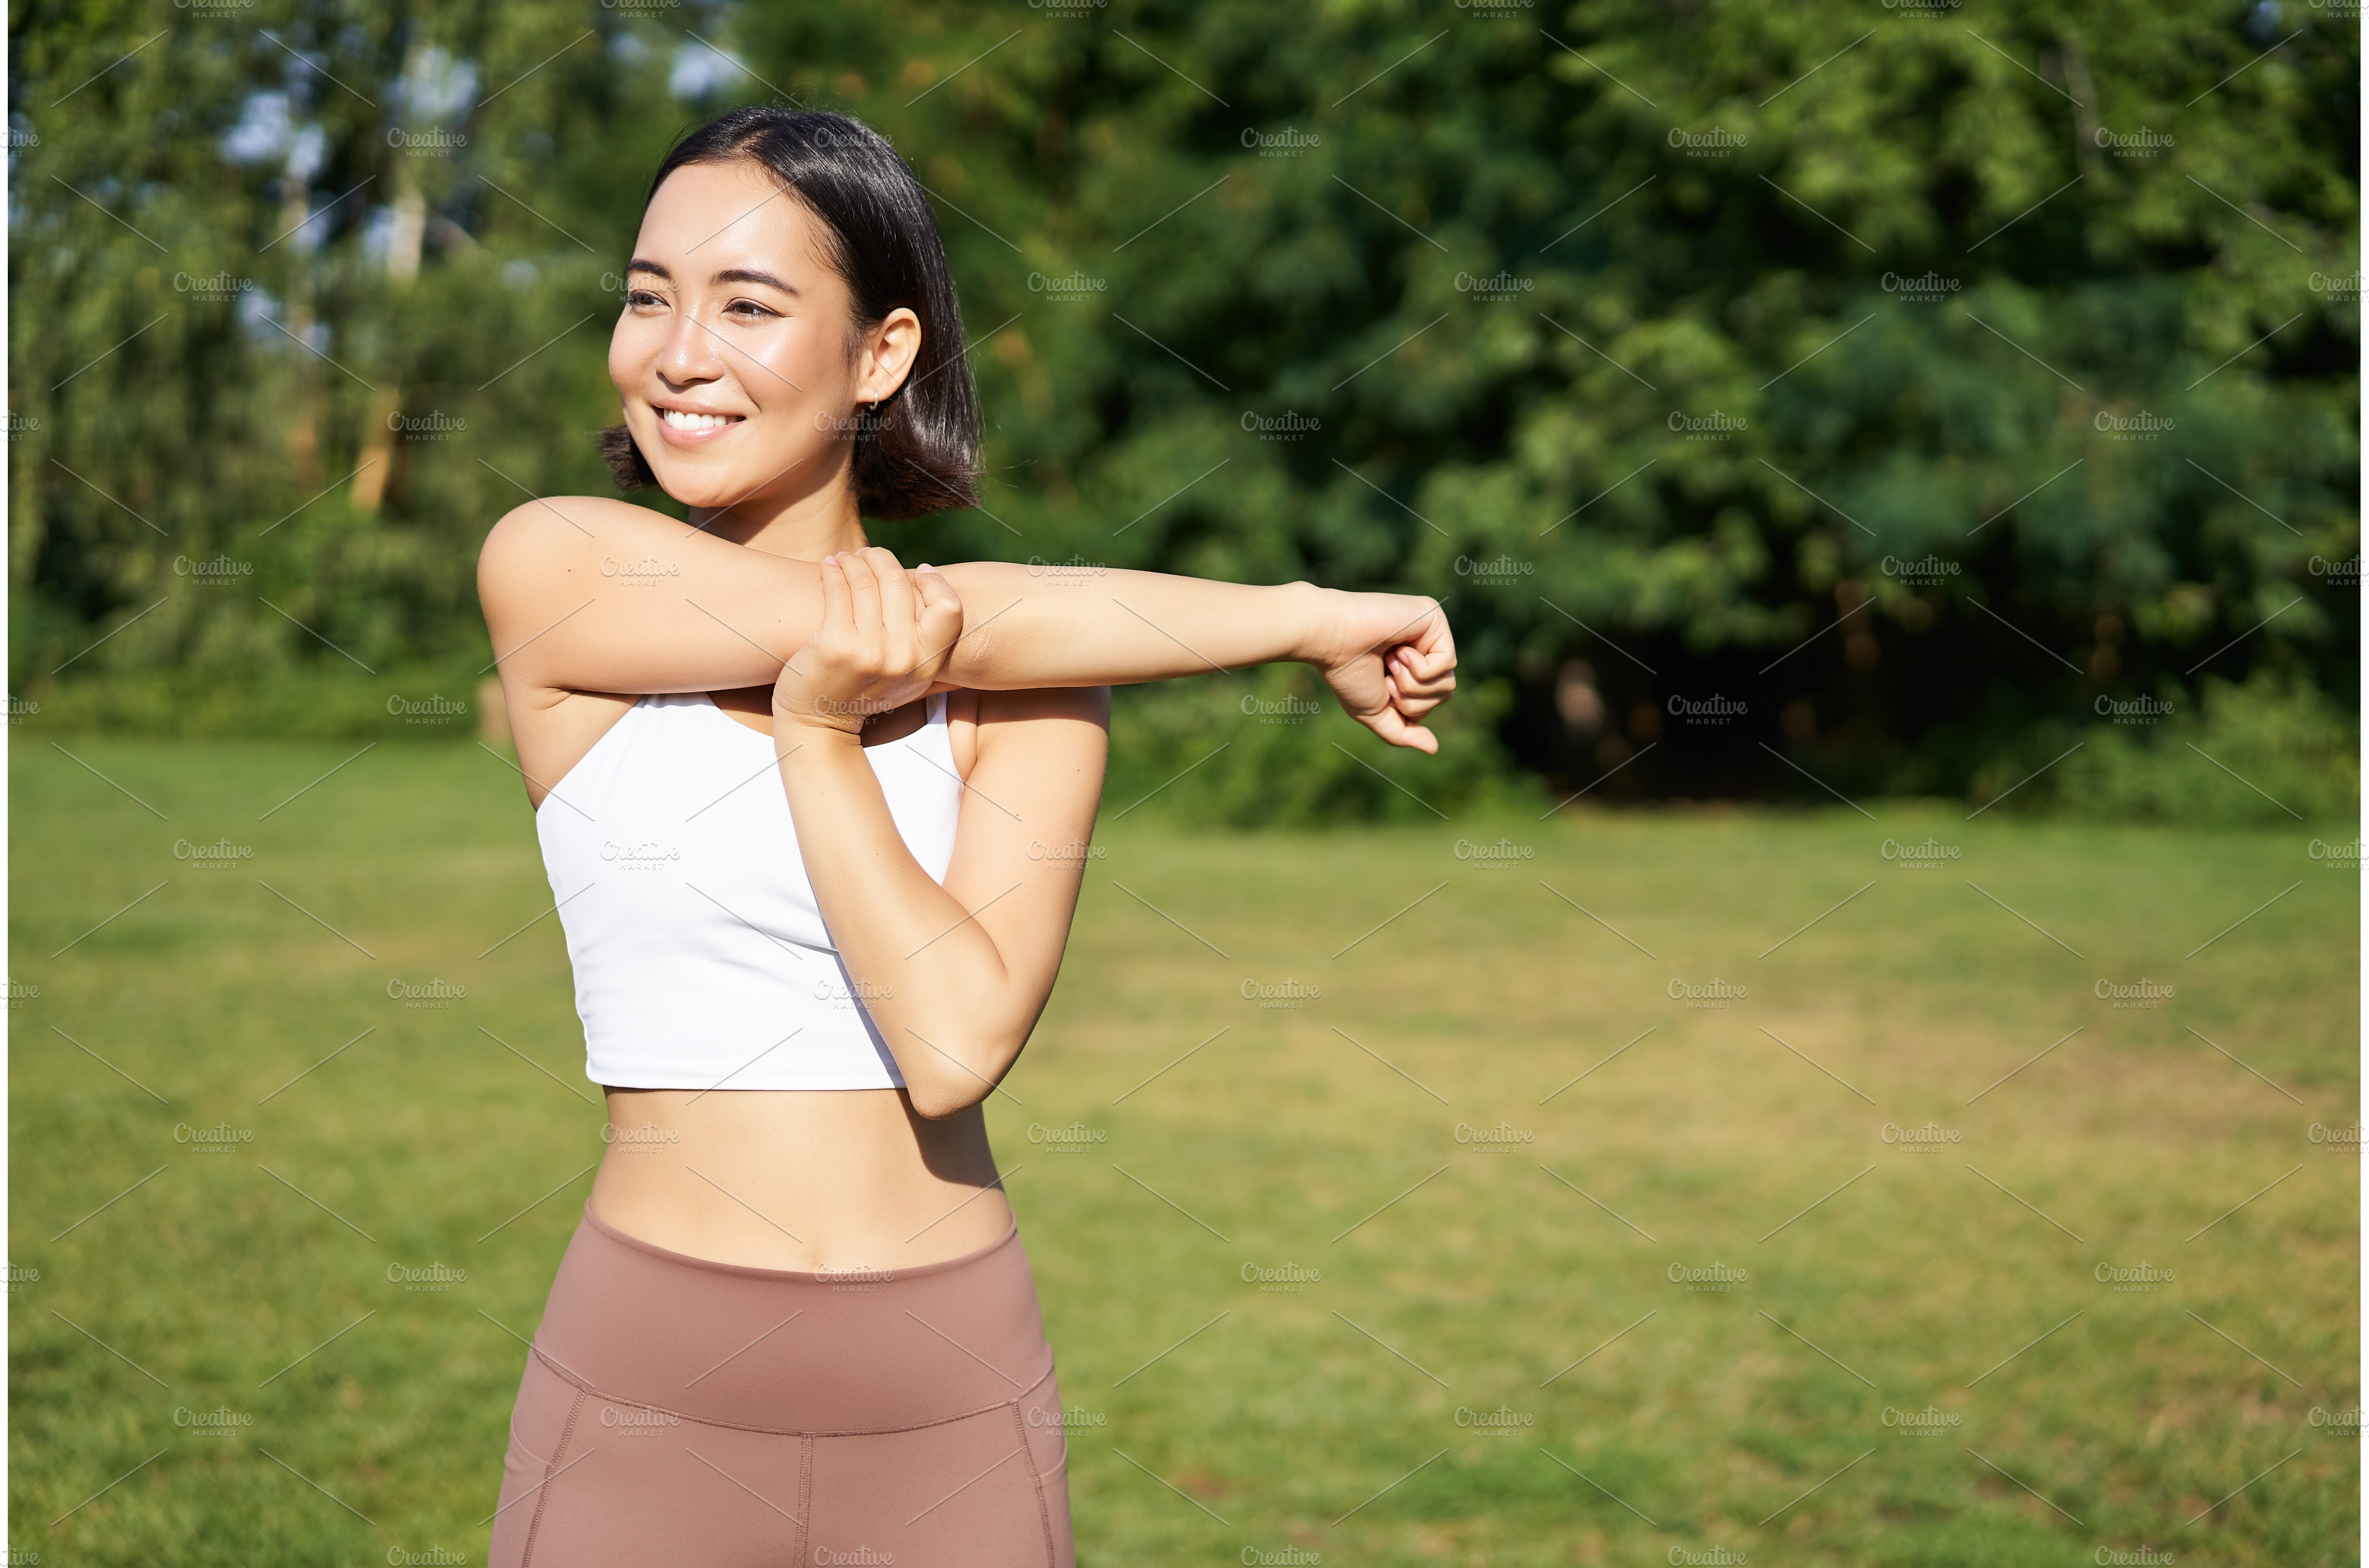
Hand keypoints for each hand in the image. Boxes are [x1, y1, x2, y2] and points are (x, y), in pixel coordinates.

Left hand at [772, 547, 964, 743]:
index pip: (949, 607)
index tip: (918, 571)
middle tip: (866, 556)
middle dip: (880, 559)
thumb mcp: (908, 677)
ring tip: (844, 559)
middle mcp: (903, 657)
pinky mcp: (835, 645)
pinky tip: (829, 567)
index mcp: (927, 663)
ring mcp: (869, 651)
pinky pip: (837, 589)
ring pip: (865, 580)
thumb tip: (940, 592)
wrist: (820, 725)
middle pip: (899, 583)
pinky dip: (832, 570)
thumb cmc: (863, 693)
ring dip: (852, 561)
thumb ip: (925, 644)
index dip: (935, 581)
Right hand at [1308, 590, 1457, 754]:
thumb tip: (1434, 749)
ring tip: (1390, 662)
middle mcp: (1426, 646)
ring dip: (1413, 684)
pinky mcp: (1434, 616)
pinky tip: (1398, 650)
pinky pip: (1448, 662)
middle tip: (1386, 677)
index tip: (1382, 686)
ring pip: (1448, 681)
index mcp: (1414, 665)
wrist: (1331, 639)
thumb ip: (1403, 732)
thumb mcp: (1376, 712)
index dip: (1409, 707)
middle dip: (1412, 698)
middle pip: (1446, 692)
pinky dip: (1419, 667)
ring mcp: (1432, 630)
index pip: (1434, 700)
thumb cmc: (1348, 674)